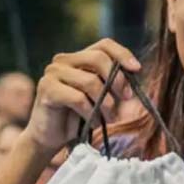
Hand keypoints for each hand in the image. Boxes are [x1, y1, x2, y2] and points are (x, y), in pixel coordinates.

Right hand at [27, 39, 140, 155]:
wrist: (50, 138)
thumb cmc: (77, 117)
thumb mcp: (100, 96)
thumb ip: (112, 82)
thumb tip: (134, 72)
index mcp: (78, 58)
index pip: (104, 45)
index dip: (122, 54)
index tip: (137, 69)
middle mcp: (63, 61)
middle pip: (98, 58)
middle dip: (118, 80)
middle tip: (126, 99)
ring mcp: (53, 73)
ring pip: (90, 81)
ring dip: (106, 104)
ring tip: (109, 117)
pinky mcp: (47, 89)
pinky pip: (78, 98)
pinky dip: (91, 113)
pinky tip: (93, 122)